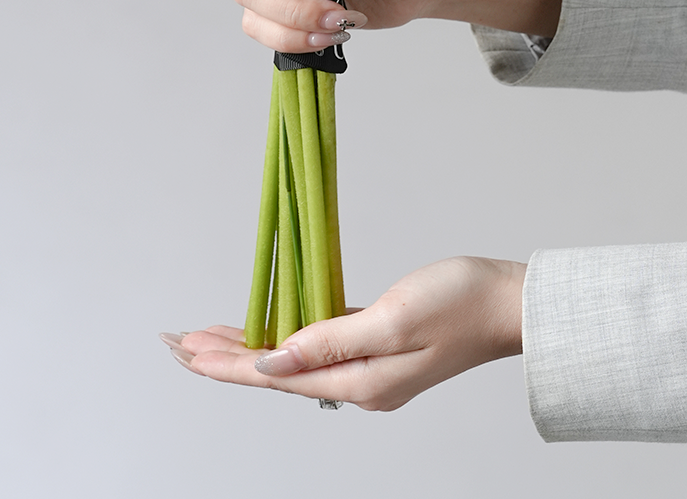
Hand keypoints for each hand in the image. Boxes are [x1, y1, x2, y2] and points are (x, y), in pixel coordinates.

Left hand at [162, 256, 525, 411]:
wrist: (510, 303)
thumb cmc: (460, 303)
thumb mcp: (393, 318)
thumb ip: (330, 341)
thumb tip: (272, 360)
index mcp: (360, 382)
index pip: (274, 376)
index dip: (226, 363)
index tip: (185, 351)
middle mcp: (359, 382)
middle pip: (275, 372)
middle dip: (223, 358)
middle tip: (176, 343)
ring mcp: (370, 366)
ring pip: (292, 358)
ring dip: (249, 346)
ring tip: (206, 337)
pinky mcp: (379, 345)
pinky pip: (317, 345)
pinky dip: (285, 336)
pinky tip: (269, 328)